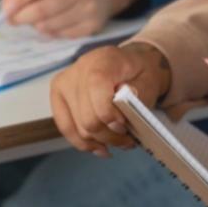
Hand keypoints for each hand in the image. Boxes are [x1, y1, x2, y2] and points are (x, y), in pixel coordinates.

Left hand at [0, 0, 140, 38]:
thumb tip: (6, 3)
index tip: (6, 8)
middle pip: (43, 9)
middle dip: (21, 17)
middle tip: (12, 18)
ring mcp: (90, 9)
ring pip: (49, 26)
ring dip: (35, 25)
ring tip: (36, 17)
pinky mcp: (93, 26)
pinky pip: (59, 35)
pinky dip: (49, 31)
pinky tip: (54, 21)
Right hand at [50, 42, 171, 157]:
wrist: (129, 66)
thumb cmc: (139, 75)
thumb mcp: (149, 81)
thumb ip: (139, 94)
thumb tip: (122, 107)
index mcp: (103, 60)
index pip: (96, 88)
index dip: (109, 114)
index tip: (124, 126)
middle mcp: (79, 68)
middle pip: (87, 117)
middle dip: (110, 135)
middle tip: (128, 139)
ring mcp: (65, 82)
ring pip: (78, 128)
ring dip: (101, 141)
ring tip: (119, 142)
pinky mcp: (57, 95)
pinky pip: (66, 128)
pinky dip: (85, 143)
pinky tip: (100, 146)